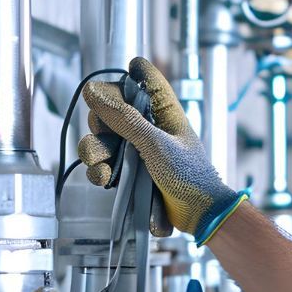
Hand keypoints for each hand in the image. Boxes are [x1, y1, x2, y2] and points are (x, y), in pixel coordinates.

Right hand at [79, 57, 247, 243]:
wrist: (198, 216)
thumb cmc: (189, 176)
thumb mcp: (156, 143)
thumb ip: (125, 118)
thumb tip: (93, 92)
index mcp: (162, 111)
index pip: (143, 79)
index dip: (128, 75)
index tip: (114, 81)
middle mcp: (147, 127)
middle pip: (109, 110)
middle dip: (100, 123)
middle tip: (105, 135)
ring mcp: (136, 151)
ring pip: (100, 141)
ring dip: (94, 151)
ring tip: (100, 163)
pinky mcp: (127, 174)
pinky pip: (102, 166)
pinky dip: (98, 172)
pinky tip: (105, 178)